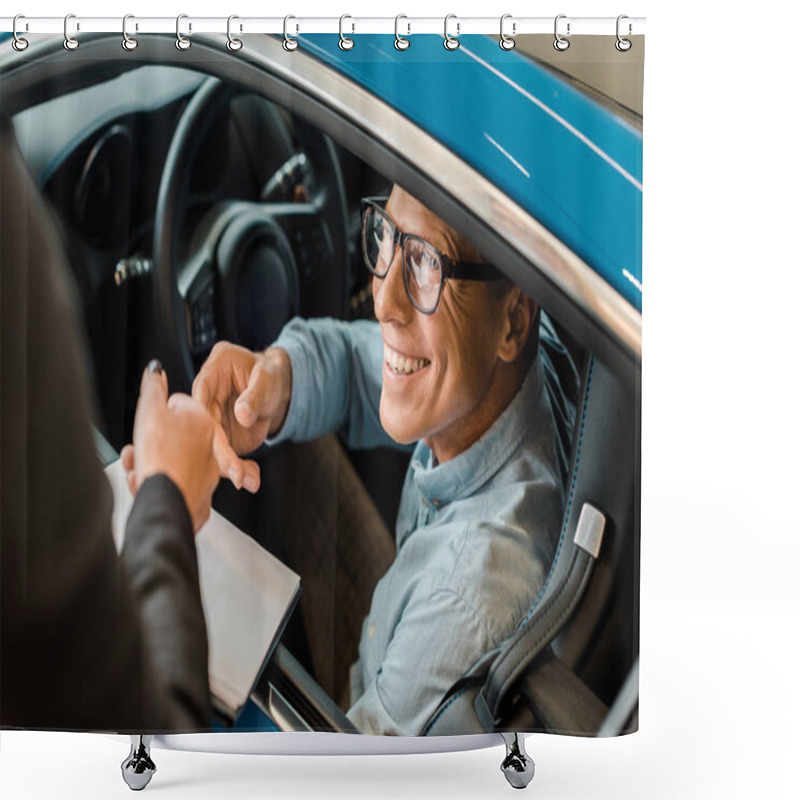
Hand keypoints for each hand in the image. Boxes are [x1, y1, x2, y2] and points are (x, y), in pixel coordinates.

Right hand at [121, 361, 218, 531]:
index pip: (176, 405)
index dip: (155, 414)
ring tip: (138, 469)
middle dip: (148, 442)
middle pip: (172, 435)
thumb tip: (155, 369)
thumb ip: (153, 388)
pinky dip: (158, 484)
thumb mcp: (151, 412)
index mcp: (203, 421)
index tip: (148, 425)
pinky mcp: (199, 495)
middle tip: (138, 449)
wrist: (168, 504)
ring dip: (148, 463)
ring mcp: (206, 472)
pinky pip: (173, 483)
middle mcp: (209, 445)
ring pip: (170, 461)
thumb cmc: (163, 458)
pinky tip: (145, 484)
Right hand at [192, 342, 291, 492]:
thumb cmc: (269, 375)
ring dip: (228, 466)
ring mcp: (214, 418)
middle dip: (218, 451)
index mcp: (214, 371)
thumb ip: (253, 396)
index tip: (209, 434)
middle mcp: (207, 396)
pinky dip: (237, 469)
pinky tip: (250, 478)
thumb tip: (242, 414)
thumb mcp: (266, 379)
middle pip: (203, 425)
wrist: (278, 390)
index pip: (200, 391)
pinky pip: (225, 455)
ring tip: (247, 479)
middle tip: (235, 472)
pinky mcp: (222, 436)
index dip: (200, 413)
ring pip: (211, 445)